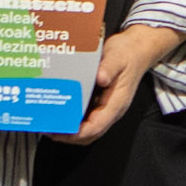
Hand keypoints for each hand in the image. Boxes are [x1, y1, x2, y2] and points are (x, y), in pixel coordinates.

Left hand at [59, 23, 185, 144]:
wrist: (136, 49)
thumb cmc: (127, 54)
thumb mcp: (117, 56)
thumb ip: (109, 67)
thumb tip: (100, 78)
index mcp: (116, 103)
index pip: (96, 127)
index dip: (77, 133)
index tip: (60, 132)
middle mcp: (111, 109)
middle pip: (90, 133)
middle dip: (69, 136)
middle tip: (49, 129)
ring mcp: (107, 107)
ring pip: (88, 128)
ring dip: (70, 130)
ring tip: (51, 124)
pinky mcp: (102, 102)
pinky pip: (87, 117)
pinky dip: (73, 119)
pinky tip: (60, 112)